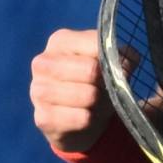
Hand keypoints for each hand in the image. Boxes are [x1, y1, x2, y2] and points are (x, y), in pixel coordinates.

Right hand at [28, 28, 111, 151]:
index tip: (115, 68)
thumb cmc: (95, 84)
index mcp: (60, 41)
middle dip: (104, 83)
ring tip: (94, 103)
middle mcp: (43, 62)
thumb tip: (124, 64)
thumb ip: (123, 57)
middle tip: (103, 89)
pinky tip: (86, 117)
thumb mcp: (110, 64)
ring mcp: (38, 90)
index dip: (112, 59)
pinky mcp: (43, 118)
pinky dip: (91, 120)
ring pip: (87, 95)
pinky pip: (82, 118)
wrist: (77, 120)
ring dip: (99, 103)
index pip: (96, 44)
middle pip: (91, 69)